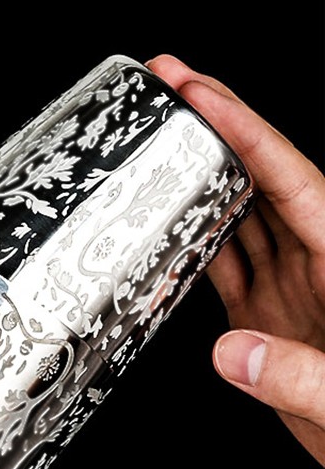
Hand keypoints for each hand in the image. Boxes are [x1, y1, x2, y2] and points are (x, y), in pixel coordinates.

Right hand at [147, 55, 324, 465]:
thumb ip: (296, 376)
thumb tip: (228, 351)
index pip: (292, 181)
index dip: (245, 132)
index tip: (200, 93)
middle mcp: (315, 269)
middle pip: (262, 183)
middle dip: (216, 133)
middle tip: (170, 92)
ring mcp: (288, 294)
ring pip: (240, 222)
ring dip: (201, 186)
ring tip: (159, 149)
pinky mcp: (265, 323)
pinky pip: (226, 271)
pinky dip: (196, 248)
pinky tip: (169, 231)